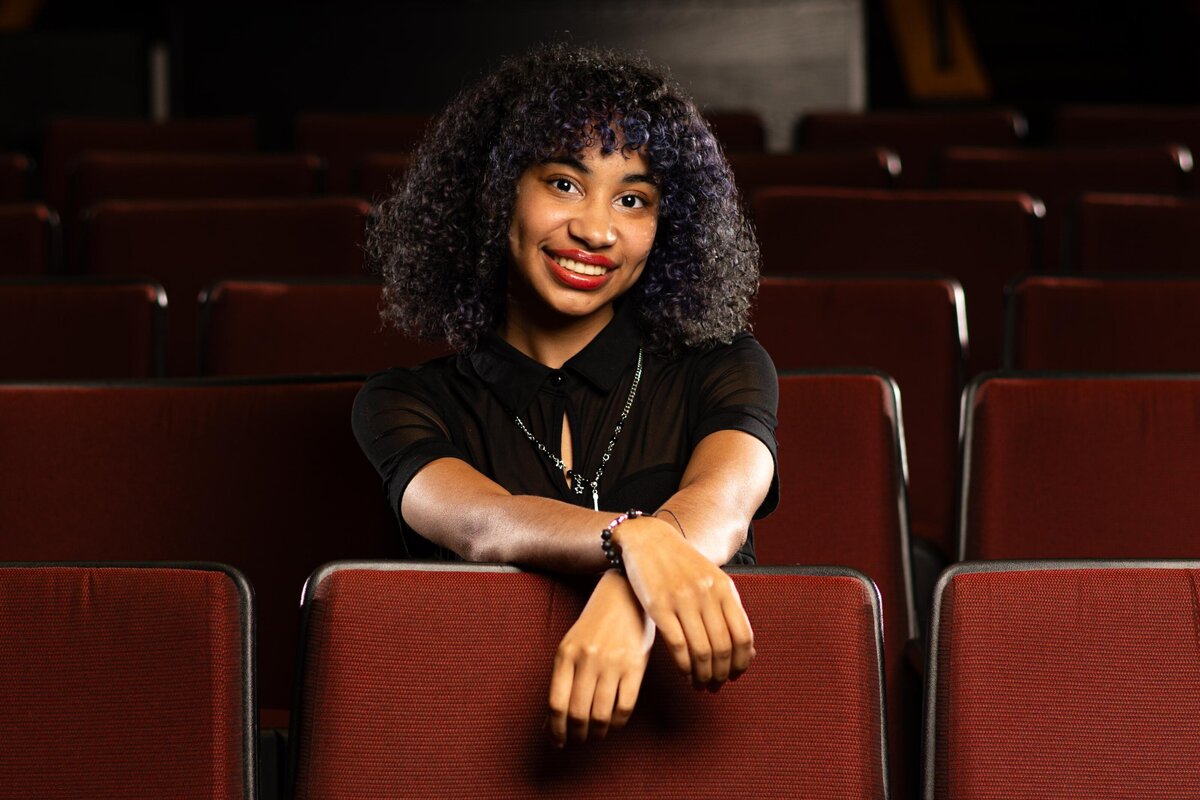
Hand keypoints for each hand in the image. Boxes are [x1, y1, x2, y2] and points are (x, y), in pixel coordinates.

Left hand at [547, 570, 654, 745]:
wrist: (624, 595)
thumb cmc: (594, 625)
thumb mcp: (571, 646)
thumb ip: (562, 680)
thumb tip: (550, 722)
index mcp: (566, 654)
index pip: (556, 704)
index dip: (556, 730)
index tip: (558, 742)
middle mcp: (587, 659)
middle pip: (578, 713)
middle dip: (577, 735)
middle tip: (578, 741)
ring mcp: (612, 663)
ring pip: (601, 714)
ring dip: (597, 732)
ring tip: (596, 735)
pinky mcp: (635, 666)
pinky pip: (625, 706)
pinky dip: (617, 723)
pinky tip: (613, 724)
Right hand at [615, 516, 754, 688]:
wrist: (648, 539)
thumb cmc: (682, 564)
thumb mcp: (711, 580)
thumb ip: (728, 611)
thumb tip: (749, 651)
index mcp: (724, 588)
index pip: (743, 636)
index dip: (741, 662)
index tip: (735, 675)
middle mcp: (706, 594)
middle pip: (722, 648)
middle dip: (721, 674)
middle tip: (716, 686)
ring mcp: (682, 600)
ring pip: (701, 650)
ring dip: (703, 674)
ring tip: (701, 684)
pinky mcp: (659, 606)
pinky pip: (677, 645)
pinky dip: (684, 666)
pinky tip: (684, 673)